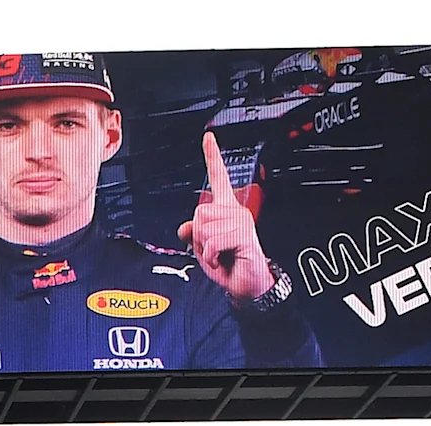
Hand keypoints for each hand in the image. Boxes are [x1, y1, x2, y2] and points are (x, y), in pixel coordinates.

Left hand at [177, 131, 274, 300]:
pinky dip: (211, 256)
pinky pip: (212, 242)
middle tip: (213, 248)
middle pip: (199, 213)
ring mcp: (240, 220)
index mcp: (226, 209)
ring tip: (220, 253)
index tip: (208, 138)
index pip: (218, 178)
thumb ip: (194, 234)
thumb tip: (183, 228)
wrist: (247, 283)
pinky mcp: (242, 233)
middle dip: (198, 236)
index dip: (212, 157)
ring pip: (204, 228)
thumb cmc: (229, 264)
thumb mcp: (204, 248)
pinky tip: (224, 258)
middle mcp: (234, 210)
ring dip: (205, 247)